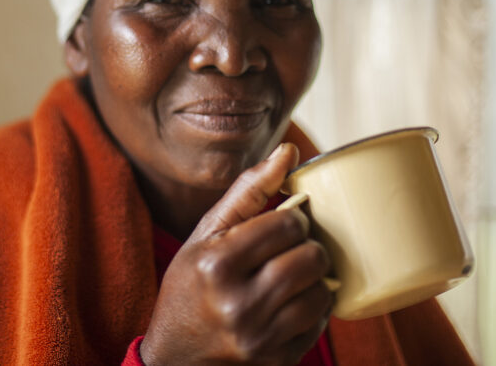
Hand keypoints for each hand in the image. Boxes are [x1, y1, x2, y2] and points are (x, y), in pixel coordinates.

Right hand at [140, 143, 333, 364]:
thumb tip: (287, 151)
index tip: (286, 222)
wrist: (175, 359)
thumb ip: (246, 192)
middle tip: (293, 247)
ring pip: (321, 291)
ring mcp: (259, 337)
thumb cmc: (190, 287)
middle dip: (308, 246)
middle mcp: (237, 303)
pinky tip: (294, 302)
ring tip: (295, 273)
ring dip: (316, 278)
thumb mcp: (205, 235)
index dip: (295, 217)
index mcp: (216, 264)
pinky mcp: (276, 361)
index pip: (287, 224)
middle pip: (310, 257)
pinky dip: (315, 308)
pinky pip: (320, 324)